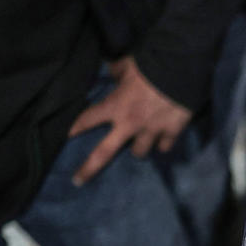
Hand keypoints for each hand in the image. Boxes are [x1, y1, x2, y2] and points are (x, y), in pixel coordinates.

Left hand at [69, 56, 191, 184]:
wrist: (181, 69)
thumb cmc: (151, 65)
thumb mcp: (128, 63)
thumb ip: (117, 70)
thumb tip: (111, 70)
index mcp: (114, 106)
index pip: (86, 120)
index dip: (73, 128)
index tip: (64, 136)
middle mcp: (129, 125)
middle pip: (104, 153)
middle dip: (89, 169)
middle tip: (78, 181)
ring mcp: (151, 131)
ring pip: (139, 153)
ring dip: (138, 149)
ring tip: (140, 144)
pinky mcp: (171, 132)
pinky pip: (164, 147)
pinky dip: (163, 144)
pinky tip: (163, 140)